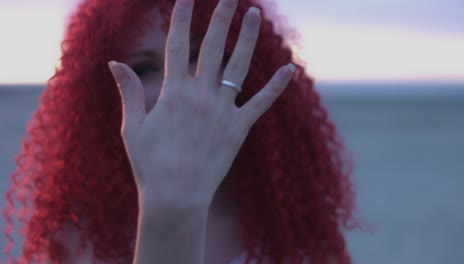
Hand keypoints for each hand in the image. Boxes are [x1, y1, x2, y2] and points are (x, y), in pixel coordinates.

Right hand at [108, 0, 294, 211]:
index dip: (182, 17)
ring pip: (238, 66)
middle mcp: (200, 95)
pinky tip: (290, 68)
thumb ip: (129, 92)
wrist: (176, 196)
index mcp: (173, 92)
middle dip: (220, 17)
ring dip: (247, 38)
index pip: (177, 44)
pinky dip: (276, 86)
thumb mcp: (132, 127)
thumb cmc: (150, 164)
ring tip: (254, 15)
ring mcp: (222, 110)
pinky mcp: (239, 129)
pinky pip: (261, 103)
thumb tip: (115, 63)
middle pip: (212, 47)